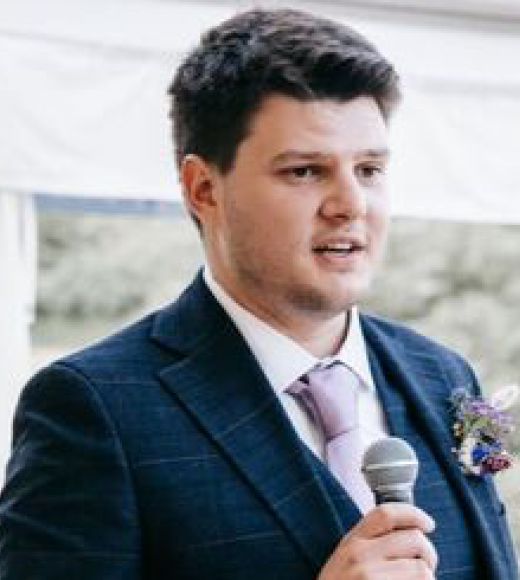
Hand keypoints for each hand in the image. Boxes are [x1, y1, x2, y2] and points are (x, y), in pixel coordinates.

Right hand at [317, 503, 436, 578]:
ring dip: (427, 579)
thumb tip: (408, 533)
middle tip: (426, 567)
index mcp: (352, 541)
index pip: (386, 513)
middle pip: (414, 540)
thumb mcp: (345, 560)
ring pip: (422, 570)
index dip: (413, 514)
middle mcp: (359, 554)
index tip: (428, 523)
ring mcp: (369, 576)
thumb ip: (369, 543)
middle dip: (429, 554)